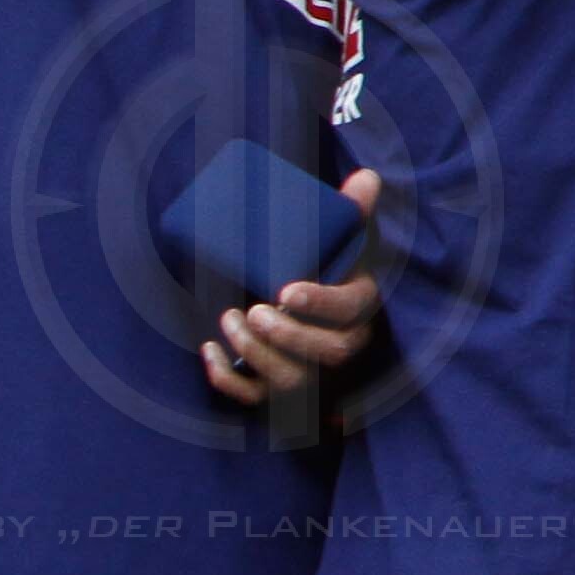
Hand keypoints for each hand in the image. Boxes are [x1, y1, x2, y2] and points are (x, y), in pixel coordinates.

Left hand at [199, 169, 386, 405]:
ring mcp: (312, 373)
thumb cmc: (329, 274)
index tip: (286, 290)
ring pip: (292, 379)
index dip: (321, 303)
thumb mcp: (347, 242)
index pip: (351, 311)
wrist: (312, 315)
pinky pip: (255, 398)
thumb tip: (365, 177)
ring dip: (256, 354)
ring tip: (230, 320)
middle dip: (288, 336)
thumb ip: (355, 210)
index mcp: (361, 307)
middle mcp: (343, 346)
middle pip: (328, 353)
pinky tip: (210, 352)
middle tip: (255, 310)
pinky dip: (229, 380)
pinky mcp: (279, 391)